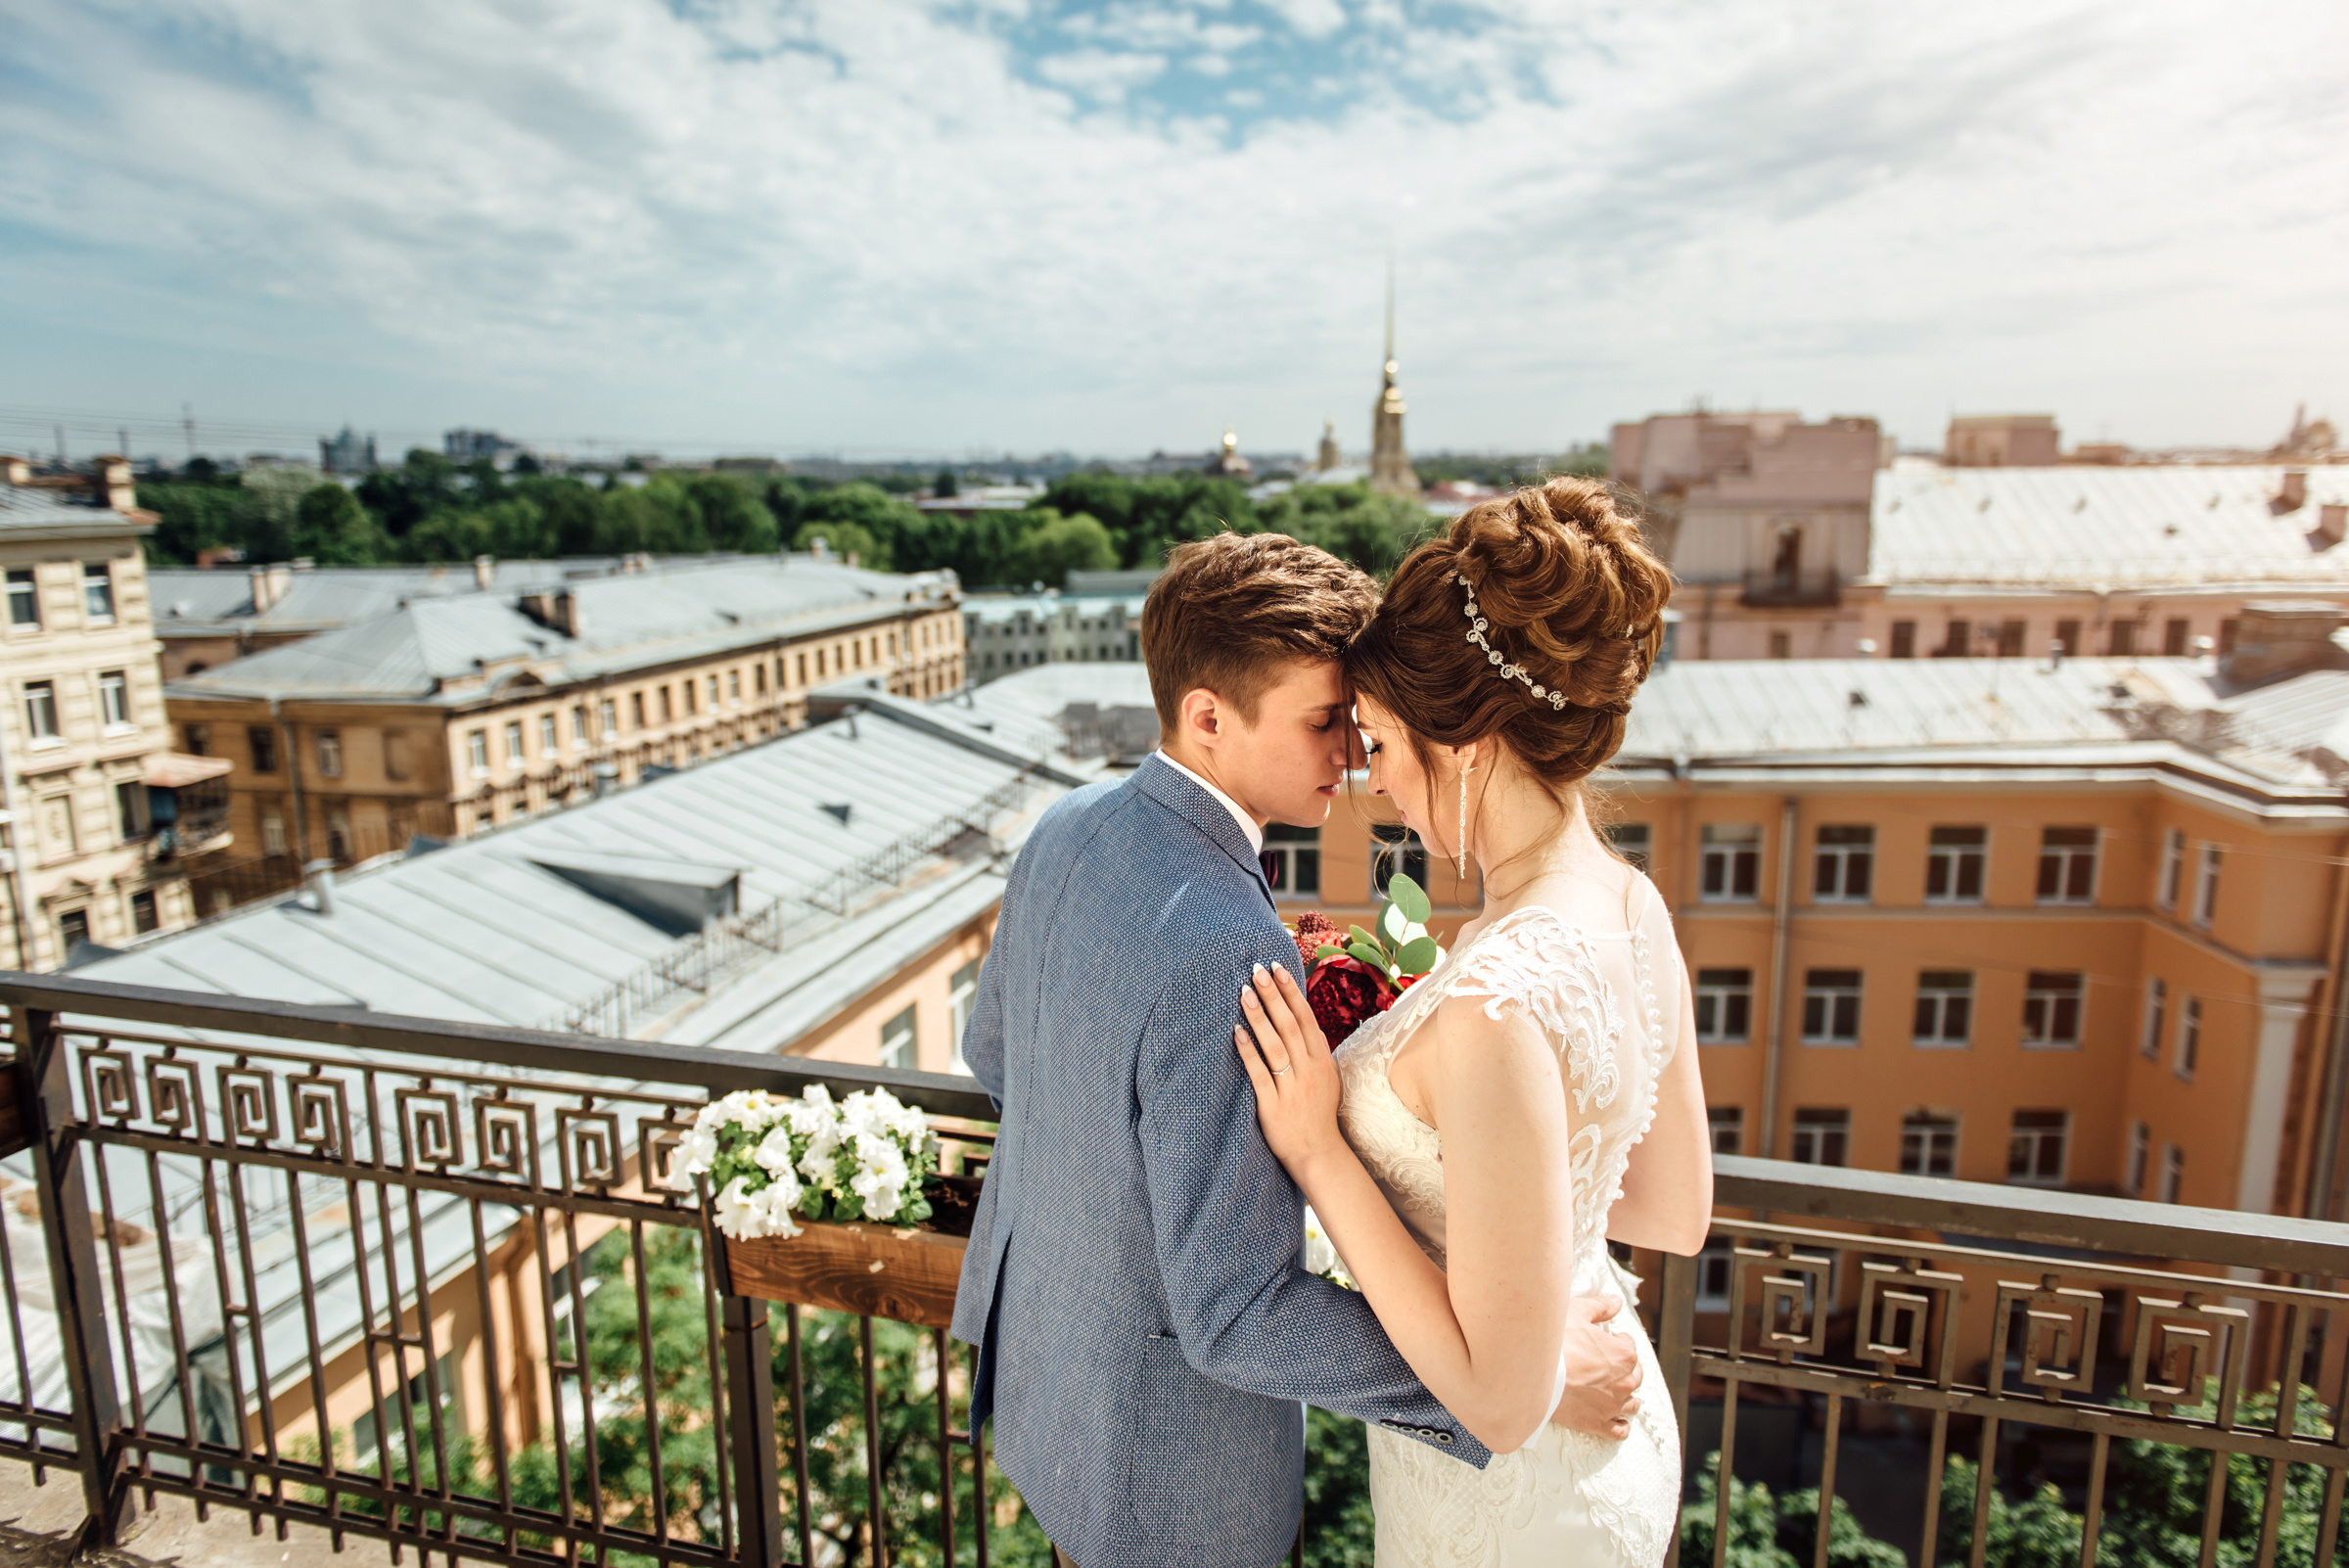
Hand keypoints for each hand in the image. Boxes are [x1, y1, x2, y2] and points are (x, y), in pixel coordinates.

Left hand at [1233, 964, 1346, 1175]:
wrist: (1318, 1153)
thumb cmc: (1319, 1112)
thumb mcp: (1328, 1078)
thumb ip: (1318, 1051)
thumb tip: (1309, 1024)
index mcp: (1322, 1060)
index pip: (1306, 1018)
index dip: (1292, 992)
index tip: (1278, 969)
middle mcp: (1309, 1070)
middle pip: (1290, 1025)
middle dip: (1273, 995)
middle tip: (1256, 970)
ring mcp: (1292, 1087)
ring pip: (1275, 1045)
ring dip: (1259, 1017)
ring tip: (1244, 993)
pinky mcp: (1273, 1105)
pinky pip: (1259, 1073)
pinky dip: (1248, 1051)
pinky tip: (1236, 1032)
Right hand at [1549, 1295, 1642, 1440]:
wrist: (1532, 1374)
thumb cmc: (1554, 1342)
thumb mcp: (1576, 1312)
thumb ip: (1600, 1307)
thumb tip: (1616, 1302)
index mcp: (1624, 1354)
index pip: (1629, 1347)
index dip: (1616, 1341)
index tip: (1605, 1341)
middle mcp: (1624, 1381)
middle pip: (1634, 1376)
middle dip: (1624, 1368)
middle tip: (1606, 1364)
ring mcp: (1612, 1405)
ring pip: (1631, 1404)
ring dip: (1626, 1396)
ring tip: (1613, 1390)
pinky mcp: (1598, 1424)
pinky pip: (1619, 1430)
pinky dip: (1621, 1425)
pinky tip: (1616, 1419)